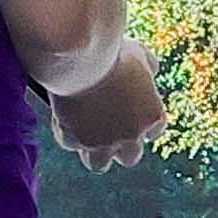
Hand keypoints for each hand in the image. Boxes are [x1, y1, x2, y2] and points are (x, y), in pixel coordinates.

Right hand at [48, 38, 167, 164]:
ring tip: (86, 135)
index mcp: (151, 116)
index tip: (132, 114)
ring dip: (93, 152)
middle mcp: (131, 136)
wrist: (84, 58)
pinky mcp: (75, 139)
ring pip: (99, 164)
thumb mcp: (140, 55)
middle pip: (130, 157)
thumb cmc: (113, 52)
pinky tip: (64, 117)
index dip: (141, 124)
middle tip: (109, 129)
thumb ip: (148, 67)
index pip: (154, 131)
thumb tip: (151, 71)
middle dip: (120, 146)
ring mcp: (102, 142)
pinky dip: (67, 133)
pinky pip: (70, 144)